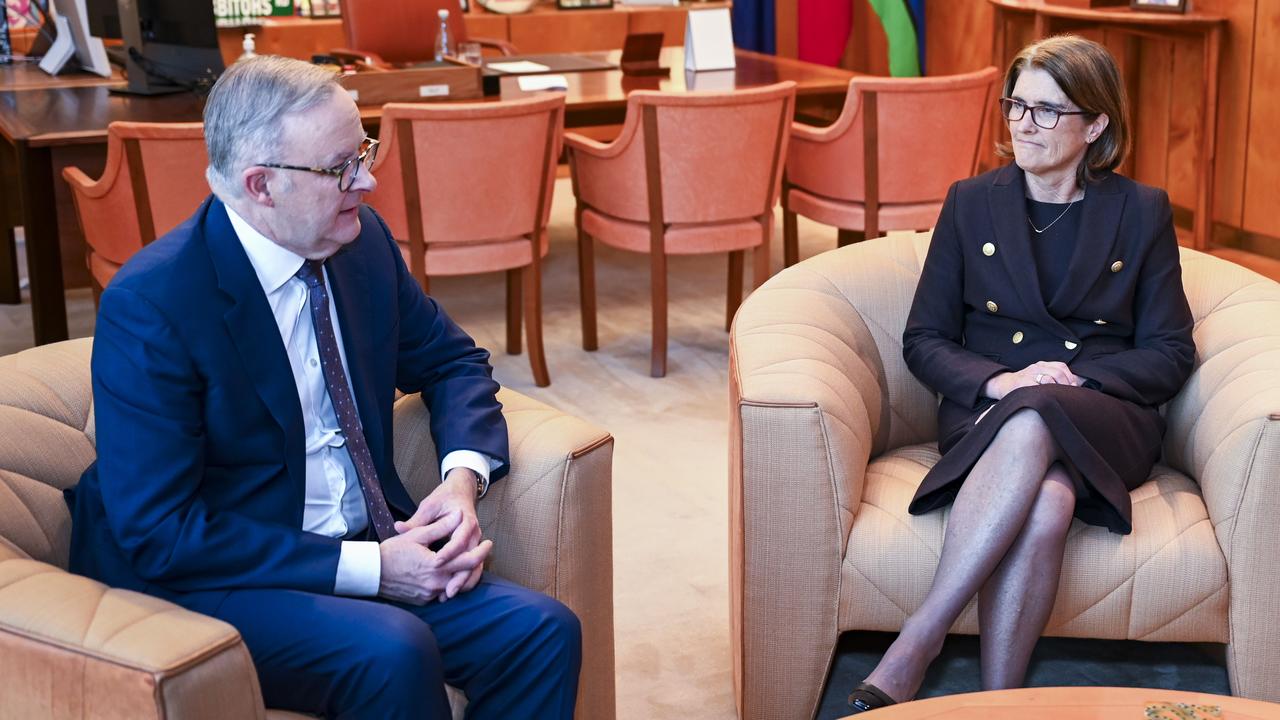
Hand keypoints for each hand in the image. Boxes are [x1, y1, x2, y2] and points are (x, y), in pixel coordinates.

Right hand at [378, 510, 492, 604]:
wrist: (371, 573)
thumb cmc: (392, 551)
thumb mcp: (417, 535)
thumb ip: (441, 527)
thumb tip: (458, 515)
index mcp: (436, 566)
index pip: (468, 561)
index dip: (482, 552)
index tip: (489, 542)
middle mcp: (435, 584)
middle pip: (466, 577)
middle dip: (477, 565)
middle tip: (483, 551)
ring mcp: (429, 595)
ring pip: (455, 587)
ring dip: (464, 576)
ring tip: (469, 562)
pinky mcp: (423, 601)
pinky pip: (442, 593)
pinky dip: (449, 583)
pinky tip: (450, 573)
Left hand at [396, 468, 484, 600]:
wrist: (461, 492)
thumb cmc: (443, 499)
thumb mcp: (429, 506)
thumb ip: (415, 521)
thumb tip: (398, 527)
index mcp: (464, 519)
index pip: (459, 539)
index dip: (449, 552)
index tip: (437, 562)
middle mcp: (473, 532)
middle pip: (471, 558)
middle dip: (460, 576)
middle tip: (447, 592)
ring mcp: (475, 541)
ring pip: (475, 566)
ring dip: (464, 582)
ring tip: (448, 595)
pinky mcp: (472, 548)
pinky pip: (472, 567)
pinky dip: (465, 580)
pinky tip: (450, 590)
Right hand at [983, 361, 1082, 399]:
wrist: (1003, 384)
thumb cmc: (1025, 384)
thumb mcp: (1039, 376)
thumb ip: (1056, 378)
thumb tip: (1077, 383)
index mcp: (1042, 364)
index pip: (1061, 366)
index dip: (1070, 377)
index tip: (1074, 388)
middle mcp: (1036, 367)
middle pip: (1057, 373)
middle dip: (1066, 385)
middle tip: (1068, 396)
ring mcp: (1028, 374)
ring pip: (1049, 379)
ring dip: (1057, 390)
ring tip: (1059, 398)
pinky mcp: (1022, 383)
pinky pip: (1038, 388)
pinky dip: (1046, 393)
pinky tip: (1048, 399)